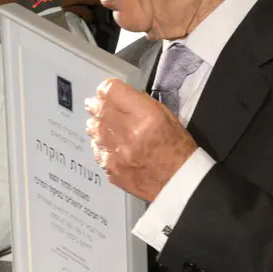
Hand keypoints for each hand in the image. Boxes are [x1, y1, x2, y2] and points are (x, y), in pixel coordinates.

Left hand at [85, 79, 197, 202]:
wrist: (179, 183)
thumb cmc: (178, 150)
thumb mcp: (168, 117)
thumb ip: (142, 104)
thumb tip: (122, 96)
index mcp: (146, 117)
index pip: (111, 91)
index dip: (107, 88)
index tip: (107, 90)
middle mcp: (128, 134)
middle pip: (98, 109)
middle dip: (96, 104)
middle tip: (96, 104)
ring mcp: (116, 154)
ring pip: (93, 129)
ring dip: (96, 123)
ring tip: (104, 124)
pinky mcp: (110, 169)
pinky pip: (96, 150)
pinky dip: (100, 143)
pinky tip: (109, 143)